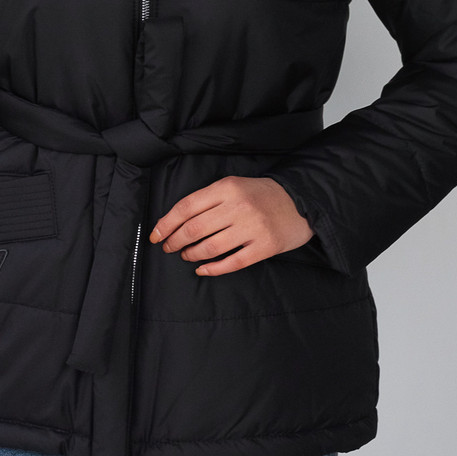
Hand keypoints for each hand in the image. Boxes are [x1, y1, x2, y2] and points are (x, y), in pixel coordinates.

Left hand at [148, 175, 312, 275]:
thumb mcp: (234, 186)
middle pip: (194, 228)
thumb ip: (209, 199)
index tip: (156, 235)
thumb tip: (176, 221)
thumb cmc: (261, 195)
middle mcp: (238, 207)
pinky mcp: (264, 247)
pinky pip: (232, 263)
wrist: (300, 202)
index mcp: (227, 188)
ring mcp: (252, 228)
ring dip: (191, 254)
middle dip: (175, 241)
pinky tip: (203, 269)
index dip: (166, 224)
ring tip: (186, 256)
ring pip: (210, 247)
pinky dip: (213, 269)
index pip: (187, 207)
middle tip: (168, 247)